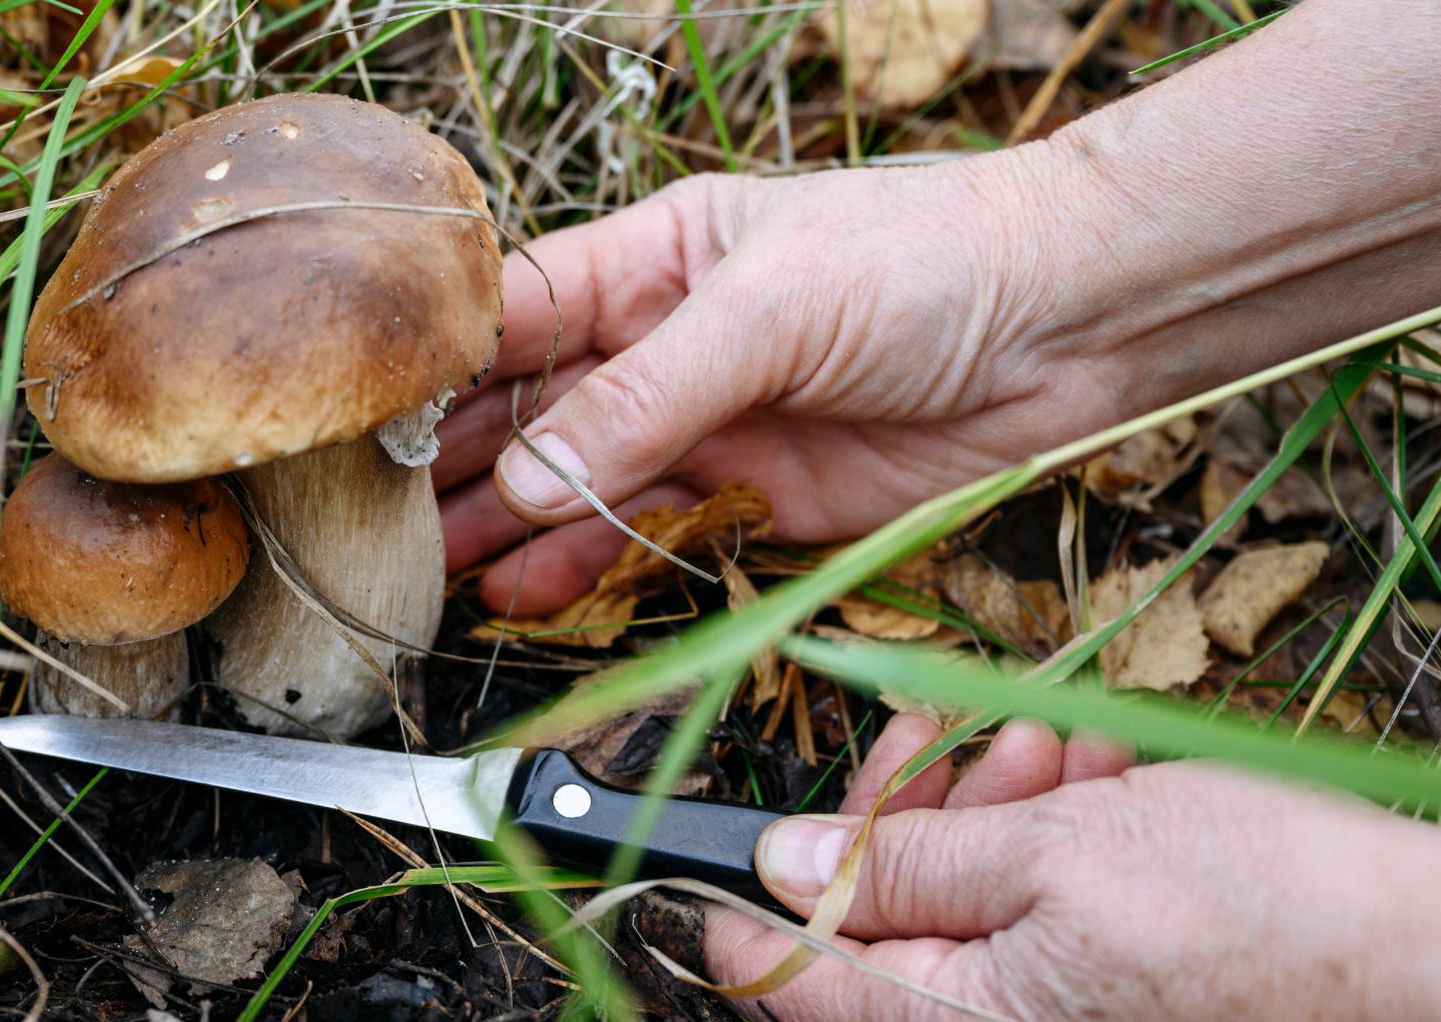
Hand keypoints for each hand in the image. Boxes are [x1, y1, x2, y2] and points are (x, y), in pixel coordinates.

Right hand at [434, 145, 1116, 614]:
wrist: (1072, 327)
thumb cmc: (927, 262)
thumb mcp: (770, 305)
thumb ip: (647, 392)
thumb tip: (533, 474)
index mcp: (655, 259)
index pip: (518, 310)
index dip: (442, 366)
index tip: (367, 424)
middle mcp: (669, 346)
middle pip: (535, 409)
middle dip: (459, 462)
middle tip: (381, 523)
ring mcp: (713, 426)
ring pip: (583, 484)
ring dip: (513, 528)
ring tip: (434, 573)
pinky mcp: (762, 499)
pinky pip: (656, 538)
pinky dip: (595, 568)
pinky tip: (533, 592)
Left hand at [704, 715, 1440, 1020]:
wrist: (1406, 940)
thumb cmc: (1242, 901)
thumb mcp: (1052, 856)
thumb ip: (904, 867)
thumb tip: (780, 865)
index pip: (792, 981)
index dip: (745, 901)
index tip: (733, 829)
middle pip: (877, 926)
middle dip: (899, 819)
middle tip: (943, 743)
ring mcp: (1045, 1005)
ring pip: (959, 900)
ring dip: (983, 807)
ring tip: (1051, 747)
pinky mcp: (1095, 977)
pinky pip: (1030, 906)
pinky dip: (1044, 832)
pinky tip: (1092, 777)